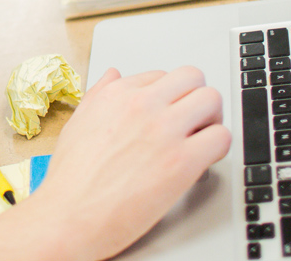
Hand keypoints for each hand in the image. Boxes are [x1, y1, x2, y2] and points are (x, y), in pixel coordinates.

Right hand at [26, 67, 229, 260]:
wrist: (70, 216)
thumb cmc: (70, 179)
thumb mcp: (77, 124)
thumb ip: (98, 95)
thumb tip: (112, 75)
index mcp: (117, 94)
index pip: (161, 76)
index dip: (169, 97)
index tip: (168, 115)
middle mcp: (142, 105)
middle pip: (192, 77)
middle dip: (196, 98)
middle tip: (193, 121)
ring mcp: (164, 130)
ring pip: (212, 99)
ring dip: (211, 119)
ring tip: (200, 140)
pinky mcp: (182, 161)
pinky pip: (221, 137)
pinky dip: (218, 148)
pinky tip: (202, 162)